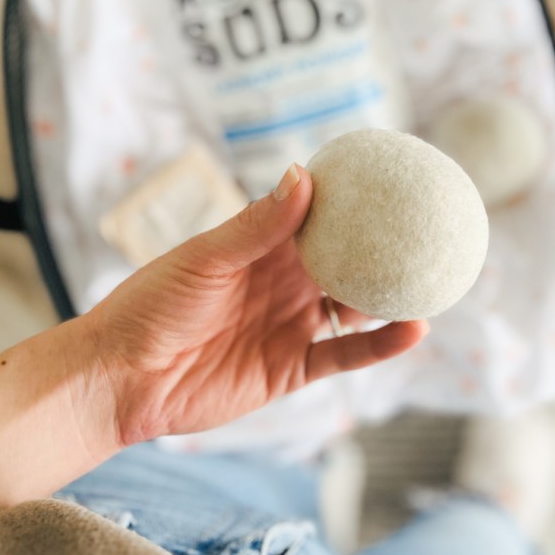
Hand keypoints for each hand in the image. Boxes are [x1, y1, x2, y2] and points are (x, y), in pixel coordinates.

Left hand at [0, 165, 426, 507]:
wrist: (122, 378)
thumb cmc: (149, 307)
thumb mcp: (204, 258)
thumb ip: (257, 226)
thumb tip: (303, 176)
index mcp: (261, 248)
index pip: (317, 217)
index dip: (352, 201)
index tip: (391, 180)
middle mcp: (283, 283)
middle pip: (345, 261)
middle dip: (382, 247)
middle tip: (427, 229)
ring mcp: (291, 326)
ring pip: (355, 307)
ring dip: (390, 296)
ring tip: (432, 279)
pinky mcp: (292, 369)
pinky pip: (346, 354)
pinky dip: (380, 345)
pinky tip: (413, 330)